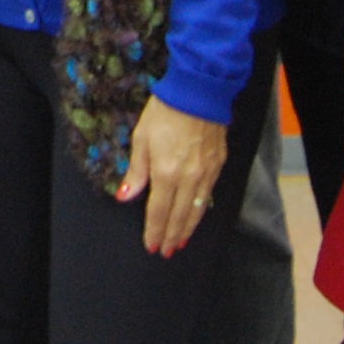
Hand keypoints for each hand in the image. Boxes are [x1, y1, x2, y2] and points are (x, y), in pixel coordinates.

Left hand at [116, 98, 226, 255]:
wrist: (198, 92)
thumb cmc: (164, 112)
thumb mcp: (141, 138)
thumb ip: (136, 171)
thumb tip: (125, 197)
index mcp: (166, 173)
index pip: (159, 211)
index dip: (155, 231)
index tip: (152, 246)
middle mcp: (188, 178)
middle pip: (180, 215)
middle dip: (172, 236)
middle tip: (167, 252)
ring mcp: (206, 172)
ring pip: (197, 209)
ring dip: (188, 228)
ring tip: (181, 242)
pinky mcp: (218, 164)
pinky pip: (209, 194)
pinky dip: (202, 210)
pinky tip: (196, 215)